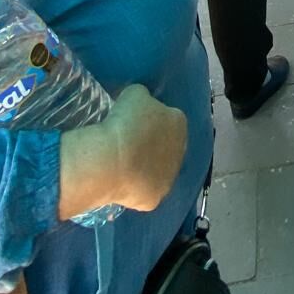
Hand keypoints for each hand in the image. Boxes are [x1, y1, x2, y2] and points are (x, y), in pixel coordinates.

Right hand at [104, 84, 188, 212]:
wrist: (113, 160)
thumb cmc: (125, 121)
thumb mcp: (134, 94)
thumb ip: (143, 99)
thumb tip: (140, 107)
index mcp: (179, 123)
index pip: (169, 118)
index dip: (152, 119)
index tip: (134, 121)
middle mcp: (180, 152)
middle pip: (166, 147)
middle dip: (151, 145)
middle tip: (129, 143)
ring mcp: (169, 179)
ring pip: (156, 172)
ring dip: (144, 168)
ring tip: (122, 164)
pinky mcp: (154, 199)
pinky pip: (143, 191)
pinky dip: (133, 188)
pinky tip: (119, 182)